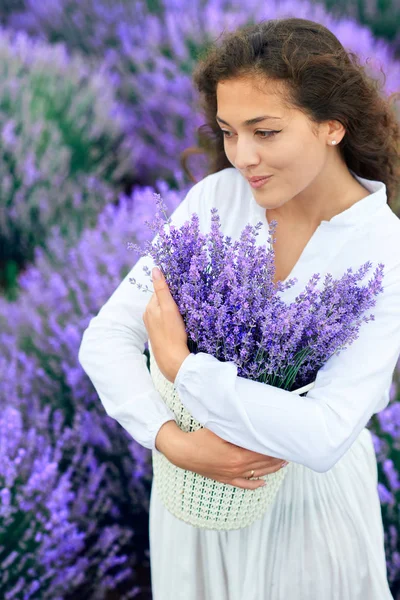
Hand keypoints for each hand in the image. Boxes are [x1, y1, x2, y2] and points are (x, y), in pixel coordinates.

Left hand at [143, 267, 189, 381]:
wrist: (172, 360)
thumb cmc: (172, 333)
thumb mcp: (169, 308)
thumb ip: (162, 288)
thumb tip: (155, 269)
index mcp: (149, 307)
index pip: (160, 290)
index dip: (172, 287)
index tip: (184, 288)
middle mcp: (148, 315)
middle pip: (162, 300)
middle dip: (173, 298)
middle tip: (188, 300)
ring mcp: (153, 326)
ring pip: (164, 310)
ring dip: (173, 309)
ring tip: (186, 312)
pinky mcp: (159, 335)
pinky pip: (166, 320)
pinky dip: (173, 319)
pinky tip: (181, 324)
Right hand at [157, 422, 286, 490]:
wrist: (183, 452)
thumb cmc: (200, 438)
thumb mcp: (220, 429)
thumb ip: (236, 427)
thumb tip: (250, 423)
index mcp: (237, 455)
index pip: (262, 453)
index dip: (274, 449)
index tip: (284, 444)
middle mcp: (237, 467)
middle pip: (263, 464)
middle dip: (276, 458)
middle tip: (288, 452)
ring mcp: (231, 475)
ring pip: (257, 474)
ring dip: (271, 470)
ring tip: (282, 464)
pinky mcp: (225, 479)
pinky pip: (244, 484)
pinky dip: (255, 484)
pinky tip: (263, 483)